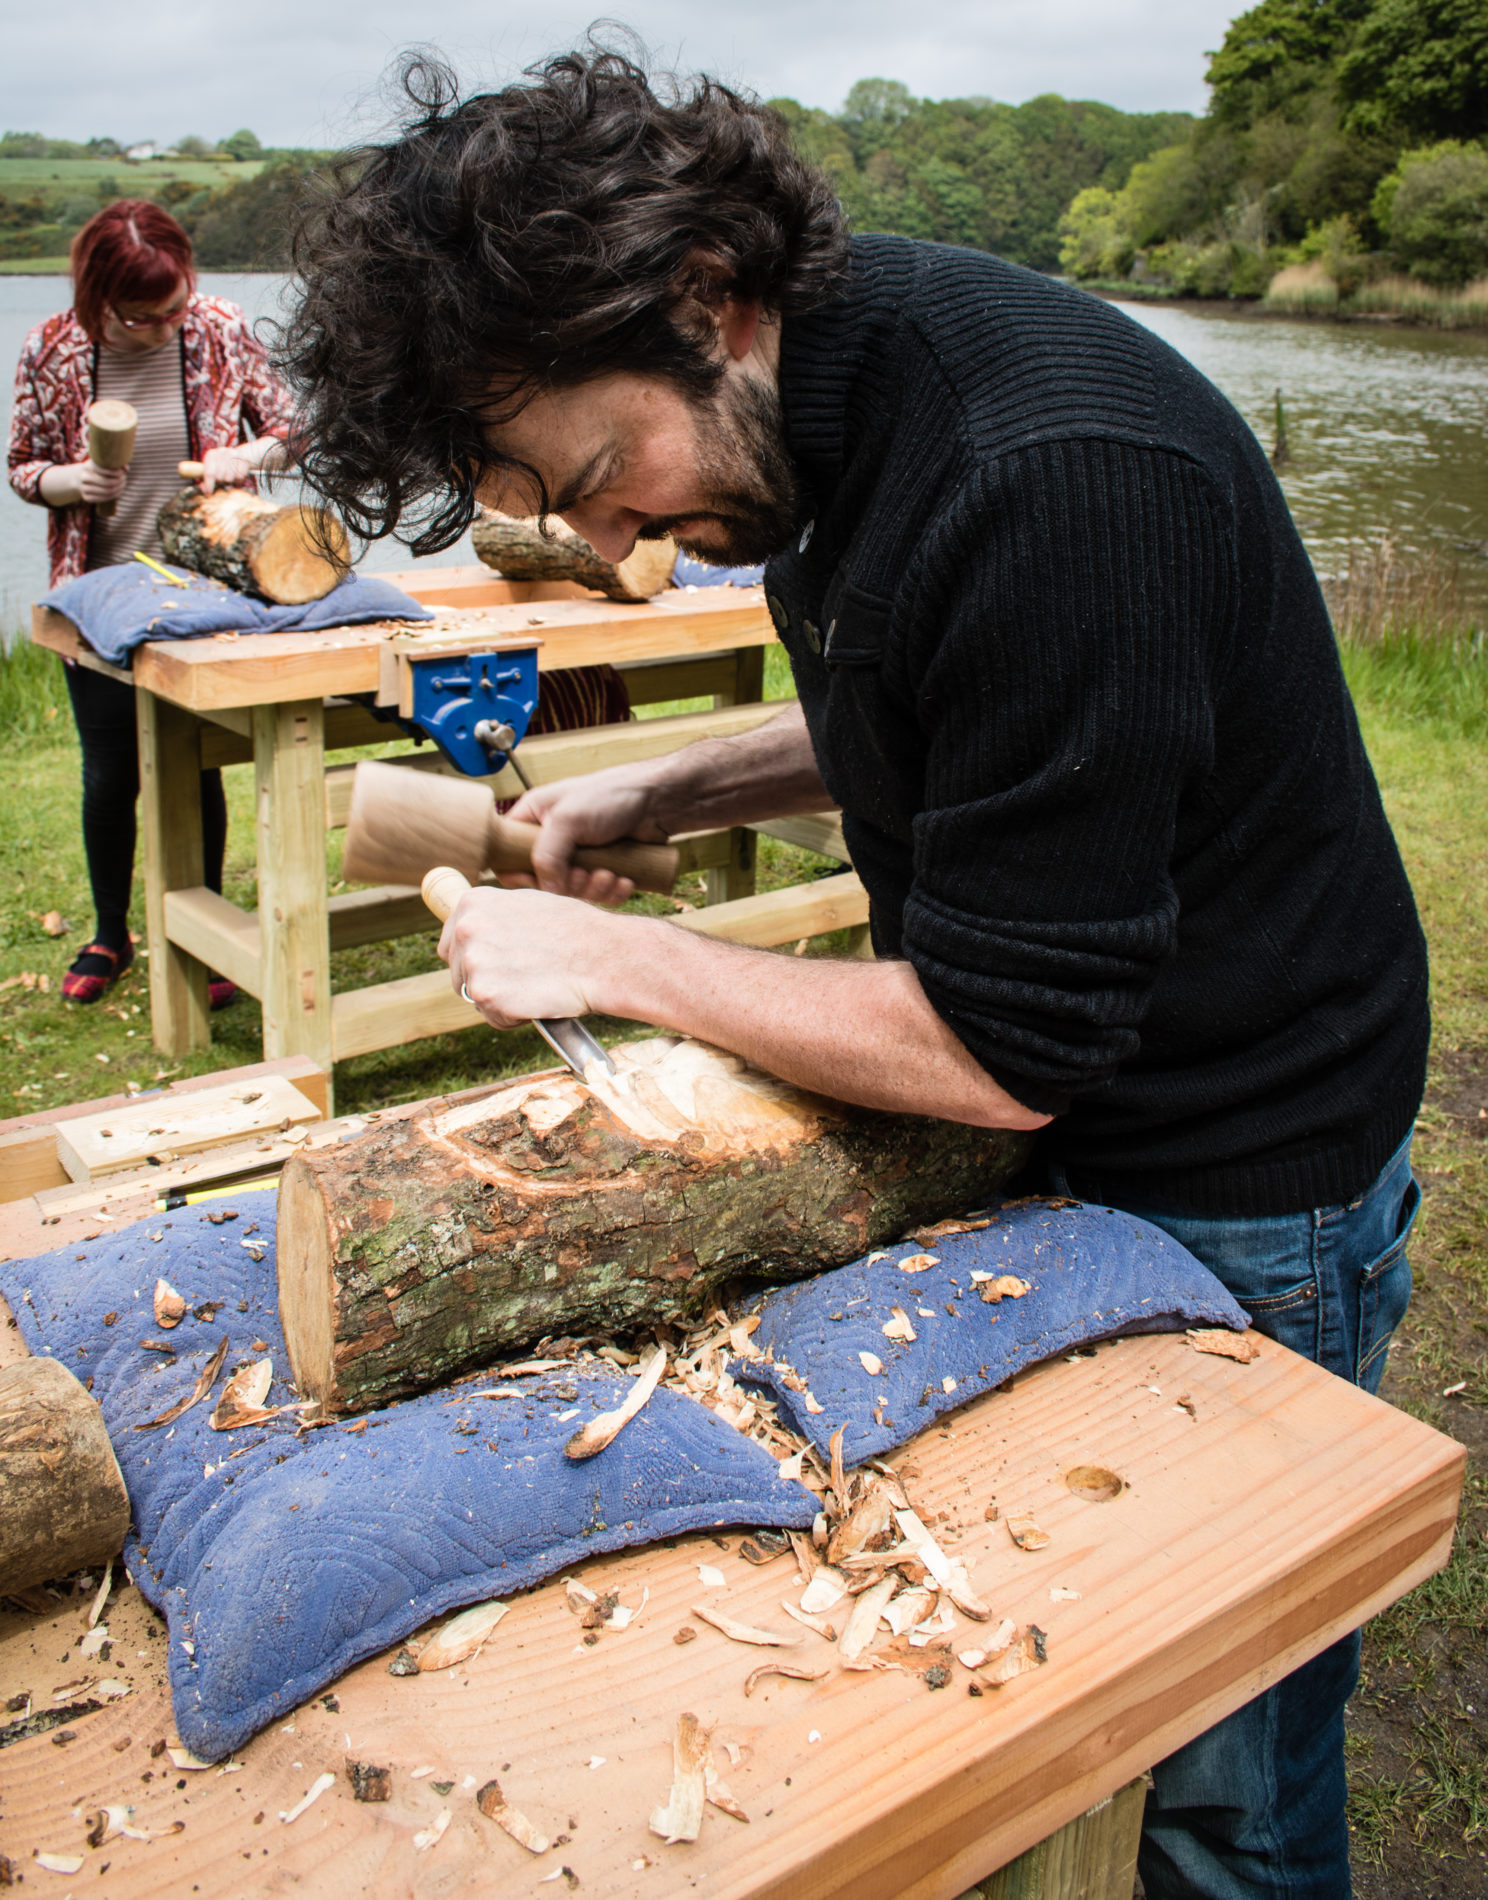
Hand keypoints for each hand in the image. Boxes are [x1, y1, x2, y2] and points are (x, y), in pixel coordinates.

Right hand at [75, 459, 126, 504]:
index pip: (103, 469)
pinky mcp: (86, 497)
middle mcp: (83, 476)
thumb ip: (115, 464)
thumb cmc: (97, 470)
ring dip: (118, 489)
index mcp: (87, 466)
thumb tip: (126, 469)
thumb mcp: (102, 464)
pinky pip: (103, 499)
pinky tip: (118, 492)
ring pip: (107, 491)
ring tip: (122, 485)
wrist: (79, 478)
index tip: (122, 472)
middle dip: (119, 481)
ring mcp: (83, 488)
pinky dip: (113, 496)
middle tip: (124, 479)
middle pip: (107, 482)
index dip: (116, 472)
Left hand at [196, 445, 255, 494]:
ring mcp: (233, 455)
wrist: (242, 455)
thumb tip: (205, 491)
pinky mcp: (244, 460)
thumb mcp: (214, 469)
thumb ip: (207, 480)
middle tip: (223, 480)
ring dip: (230, 481)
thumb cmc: (225, 466)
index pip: (208, 473)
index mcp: (211, 455)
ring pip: (229, 479)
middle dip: (221, 482)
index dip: (209, 485)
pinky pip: (239, 477)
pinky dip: (239, 480)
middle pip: (219, 478)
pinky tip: (238, 474)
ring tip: (231, 476)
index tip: (209, 493)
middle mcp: (221, 452)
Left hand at [439, 885, 617, 1026]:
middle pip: (459, 973)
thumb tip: (477, 930)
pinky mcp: (487, 994)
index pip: (451, 943)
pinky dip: (514, 1018)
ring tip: (535, 985)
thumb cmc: (575, 930)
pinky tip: (538, 999)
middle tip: (524, 977)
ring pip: (475, 997)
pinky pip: (494, 1018)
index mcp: (472, 903)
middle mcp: (466, 929)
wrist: (602, 955)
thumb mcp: (527, 905)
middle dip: (487, 981)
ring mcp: (474, 963)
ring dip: (502, 1000)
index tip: (499, 965)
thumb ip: (495, 917)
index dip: (476, 959)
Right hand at [505, 764, 668, 904]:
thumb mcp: (569, 820)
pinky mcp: (603, 867)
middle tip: (585, 875)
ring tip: (610, 875)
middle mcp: (553, 838)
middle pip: (544, 881)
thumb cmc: (610, 796)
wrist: (658, 800)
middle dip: (568, 885)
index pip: (507, 856)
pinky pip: (599, 893)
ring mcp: (579, 854)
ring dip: (593, 890)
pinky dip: (612, 892)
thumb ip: (547, 856)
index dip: (519, 875)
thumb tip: (547, 890)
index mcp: (533, 818)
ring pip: (573, 890)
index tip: (539, 882)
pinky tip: (625, 880)